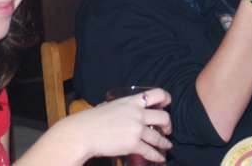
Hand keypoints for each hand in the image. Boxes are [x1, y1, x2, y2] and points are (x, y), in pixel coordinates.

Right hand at [50, 88, 172, 162]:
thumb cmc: (92, 119)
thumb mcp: (109, 105)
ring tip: (166, 145)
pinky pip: (150, 151)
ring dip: (164, 142)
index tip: (167, 104)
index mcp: (131, 101)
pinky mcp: (133, 144)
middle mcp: (137, 113)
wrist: (83, 133)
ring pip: (158, 137)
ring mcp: (136, 129)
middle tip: (167, 129)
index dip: (166, 98)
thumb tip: (123, 108)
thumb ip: (121, 106)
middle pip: (164, 116)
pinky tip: (160, 157)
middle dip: (168, 124)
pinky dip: (157, 155)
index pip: (157, 93)